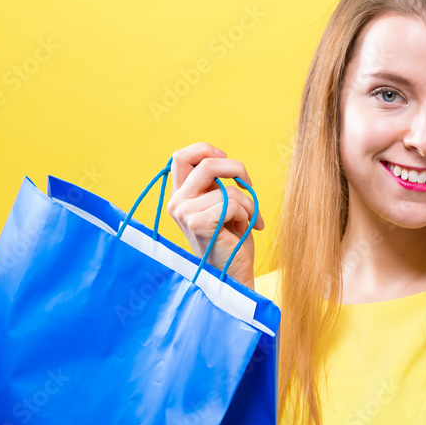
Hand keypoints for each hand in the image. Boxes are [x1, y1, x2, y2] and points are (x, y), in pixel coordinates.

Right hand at [166, 142, 264, 289]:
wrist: (234, 275)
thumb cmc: (231, 240)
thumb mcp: (220, 204)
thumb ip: (214, 184)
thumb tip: (222, 159)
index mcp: (180, 196)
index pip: (181, 156)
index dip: (206, 149)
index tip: (226, 158)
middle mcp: (176, 203)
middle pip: (206, 163)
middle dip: (236, 169)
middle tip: (248, 184)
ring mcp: (185, 214)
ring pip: (227, 188)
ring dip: (247, 202)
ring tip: (247, 219)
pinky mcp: (198, 223)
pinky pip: (232, 202)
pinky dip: (247, 213)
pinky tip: (246, 228)